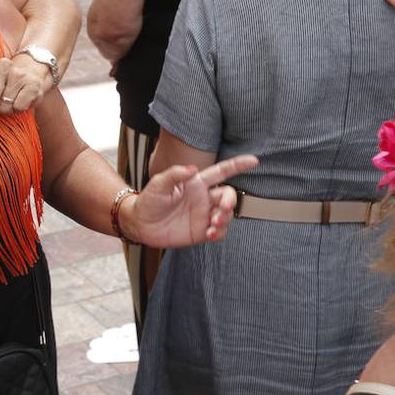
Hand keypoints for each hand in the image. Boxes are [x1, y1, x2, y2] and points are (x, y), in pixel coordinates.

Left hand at [0, 55, 52, 118]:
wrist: (30, 72)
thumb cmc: (0, 84)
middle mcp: (4, 65)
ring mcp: (20, 74)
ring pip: (5, 105)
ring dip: (4, 111)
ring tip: (6, 104)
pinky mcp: (33, 85)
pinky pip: (19, 107)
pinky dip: (17, 110)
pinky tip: (18, 102)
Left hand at [125, 154, 258, 247]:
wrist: (140, 224)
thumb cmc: (149, 200)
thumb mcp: (158, 184)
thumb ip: (174, 174)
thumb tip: (192, 168)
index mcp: (196, 182)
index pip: (221, 172)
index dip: (238, 165)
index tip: (254, 161)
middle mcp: (203, 198)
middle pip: (228, 196)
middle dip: (231, 201)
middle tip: (224, 208)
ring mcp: (204, 215)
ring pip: (227, 215)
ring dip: (225, 219)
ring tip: (213, 224)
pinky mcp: (201, 231)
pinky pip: (219, 232)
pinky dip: (220, 233)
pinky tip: (210, 233)